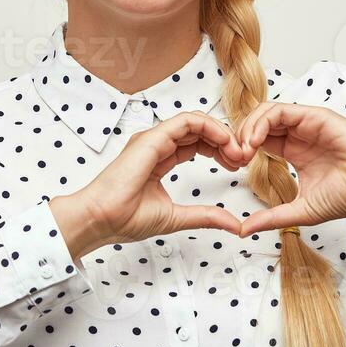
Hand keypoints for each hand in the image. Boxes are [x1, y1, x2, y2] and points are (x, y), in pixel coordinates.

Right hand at [49, 110, 247, 256]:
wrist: (101, 220)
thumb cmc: (125, 219)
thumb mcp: (177, 217)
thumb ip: (206, 216)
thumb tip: (235, 225)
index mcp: (159, 159)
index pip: (196, 144)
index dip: (220, 150)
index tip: (237, 165)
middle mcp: (156, 145)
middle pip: (199, 131)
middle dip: (225, 140)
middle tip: (244, 157)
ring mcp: (153, 139)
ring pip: (195, 121)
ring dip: (221, 132)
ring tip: (237, 151)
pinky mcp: (152, 139)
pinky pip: (186, 122)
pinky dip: (209, 127)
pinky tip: (224, 141)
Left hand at [232, 101, 345, 236]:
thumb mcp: (301, 210)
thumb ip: (272, 217)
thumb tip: (243, 230)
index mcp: (294, 151)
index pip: (258, 140)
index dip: (241, 150)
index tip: (233, 168)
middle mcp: (299, 134)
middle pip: (258, 123)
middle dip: (240, 137)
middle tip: (233, 158)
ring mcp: (307, 123)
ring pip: (266, 113)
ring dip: (248, 128)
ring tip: (243, 150)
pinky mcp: (316, 116)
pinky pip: (281, 110)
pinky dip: (262, 122)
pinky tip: (255, 142)